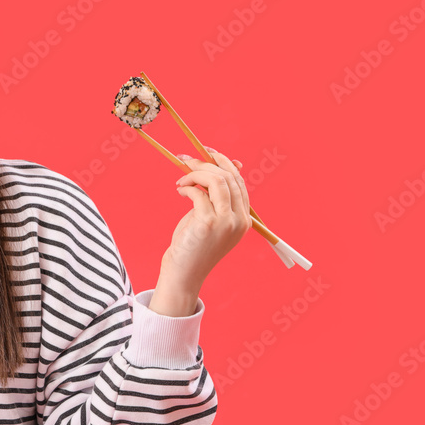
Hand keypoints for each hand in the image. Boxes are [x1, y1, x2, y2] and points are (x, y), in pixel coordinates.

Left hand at [159, 148, 251, 294]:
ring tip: (182, 179)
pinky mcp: (208, 223)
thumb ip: (215, 196)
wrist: (184, 272)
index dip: (224, 163)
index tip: (208, 152)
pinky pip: (198, 193)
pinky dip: (187, 187)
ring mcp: (226, 222)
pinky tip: (179, 191)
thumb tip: (221, 165)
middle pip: (228, 178)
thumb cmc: (194, 244)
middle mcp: (239, 220)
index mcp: (244, 219)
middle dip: (206, 163)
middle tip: (186, 160)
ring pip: (217, 181)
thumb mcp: (209, 217)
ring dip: (196, 173)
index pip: (239, 181)